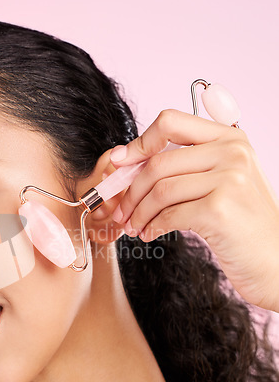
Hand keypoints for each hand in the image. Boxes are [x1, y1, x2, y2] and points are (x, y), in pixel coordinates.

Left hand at [105, 109, 278, 312]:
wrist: (274, 260)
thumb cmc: (241, 222)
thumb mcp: (220, 182)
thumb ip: (184, 166)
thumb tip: (127, 160)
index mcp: (228, 138)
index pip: (170, 122)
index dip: (138, 142)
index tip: (118, 163)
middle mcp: (231, 152)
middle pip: (157, 163)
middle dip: (130, 191)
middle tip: (121, 211)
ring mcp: (229, 179)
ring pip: (159, 190)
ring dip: (138, 212)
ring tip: (133, 226)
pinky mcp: (220, 209)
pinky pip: (169, 214)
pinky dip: (152, 226)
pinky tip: (149, 233)